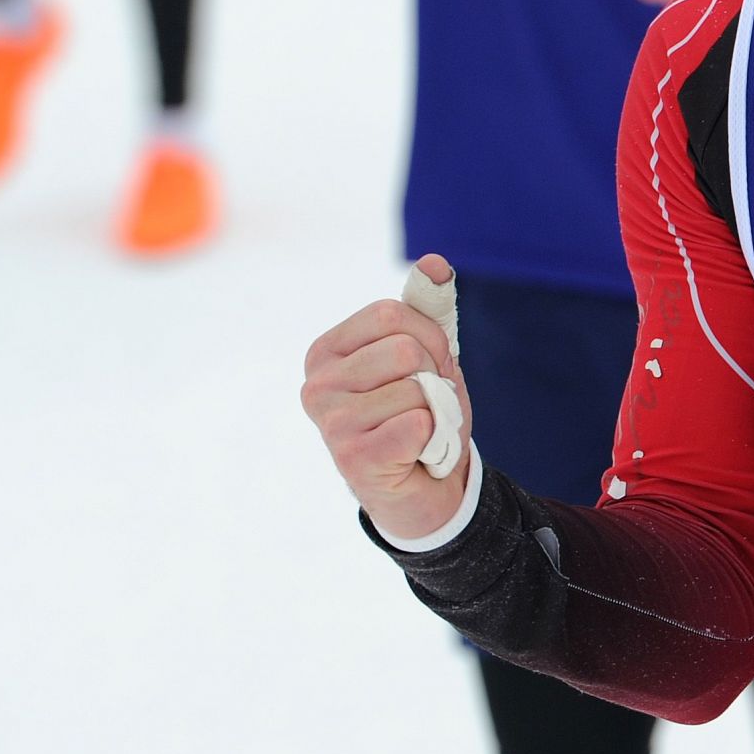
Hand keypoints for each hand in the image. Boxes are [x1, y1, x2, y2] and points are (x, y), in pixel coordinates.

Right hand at [301, 253, 472, 541]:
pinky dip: (432, 439)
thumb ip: (428, 309)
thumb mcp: (429, 356)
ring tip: (418, 432)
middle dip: (436, 378)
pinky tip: (414, 455)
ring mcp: (330, 421)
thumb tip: (434, 263)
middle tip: (424, 407)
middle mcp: (317, 384)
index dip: (431, 340)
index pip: (393, 314)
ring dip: (436, 412)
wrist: (426, 490)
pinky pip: (419, 423)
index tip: (428, 371)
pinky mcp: (352, 457)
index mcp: (328, 350)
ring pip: (417, 389)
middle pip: (406, 350)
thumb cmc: (420, 416)